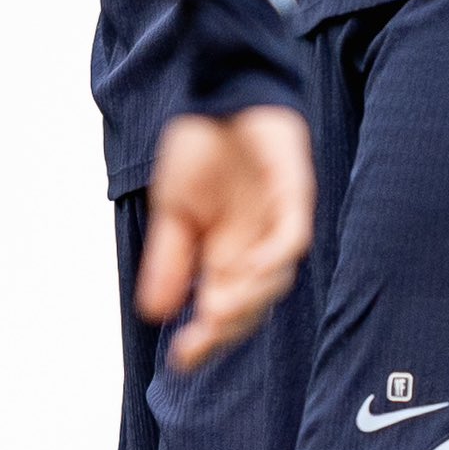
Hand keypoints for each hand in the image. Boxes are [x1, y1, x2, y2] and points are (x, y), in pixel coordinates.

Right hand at [136, 104, 313, 370]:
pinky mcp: (294, 191)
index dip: (207, 339)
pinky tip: (250, 267)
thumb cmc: (199, 148)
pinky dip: (275, 257)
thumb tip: (154, 313)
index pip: (222, 310)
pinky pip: (293, 236)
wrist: (216, 91)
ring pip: (274, 280)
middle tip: (201, 336)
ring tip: (218, 308)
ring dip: (248, 299)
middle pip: (252, 305)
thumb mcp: (173, 209)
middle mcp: (253, 244)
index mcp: (224, 254)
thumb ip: (168, 259)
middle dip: (227, 328)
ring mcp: (277, 219)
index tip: (181, 358)